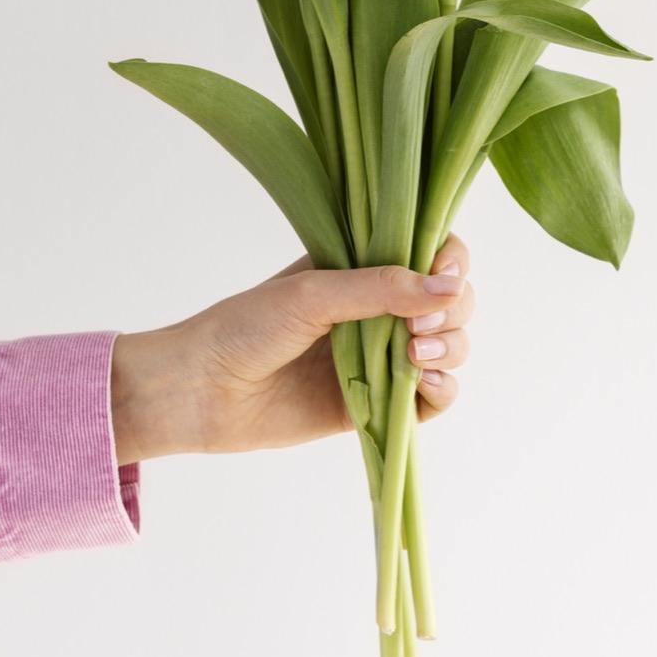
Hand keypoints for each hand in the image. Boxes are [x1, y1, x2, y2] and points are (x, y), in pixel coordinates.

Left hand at [110, 235, 473, 460]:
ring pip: (450, 347)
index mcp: (364, 266)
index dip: (450, 261)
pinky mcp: (378, 404)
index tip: (445, 274)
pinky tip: (423, 382)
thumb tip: (448, 288)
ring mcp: (381, 357)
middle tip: (422, 324)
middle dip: (453, 309)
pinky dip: (442, 389)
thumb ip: (381, 288)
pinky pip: (432, 399)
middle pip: (451, 301)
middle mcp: (380, 309)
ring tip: (416, 354)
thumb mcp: (313, 293)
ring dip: (451, 348)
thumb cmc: (245, 327)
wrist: (204, 391)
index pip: (431, 253)